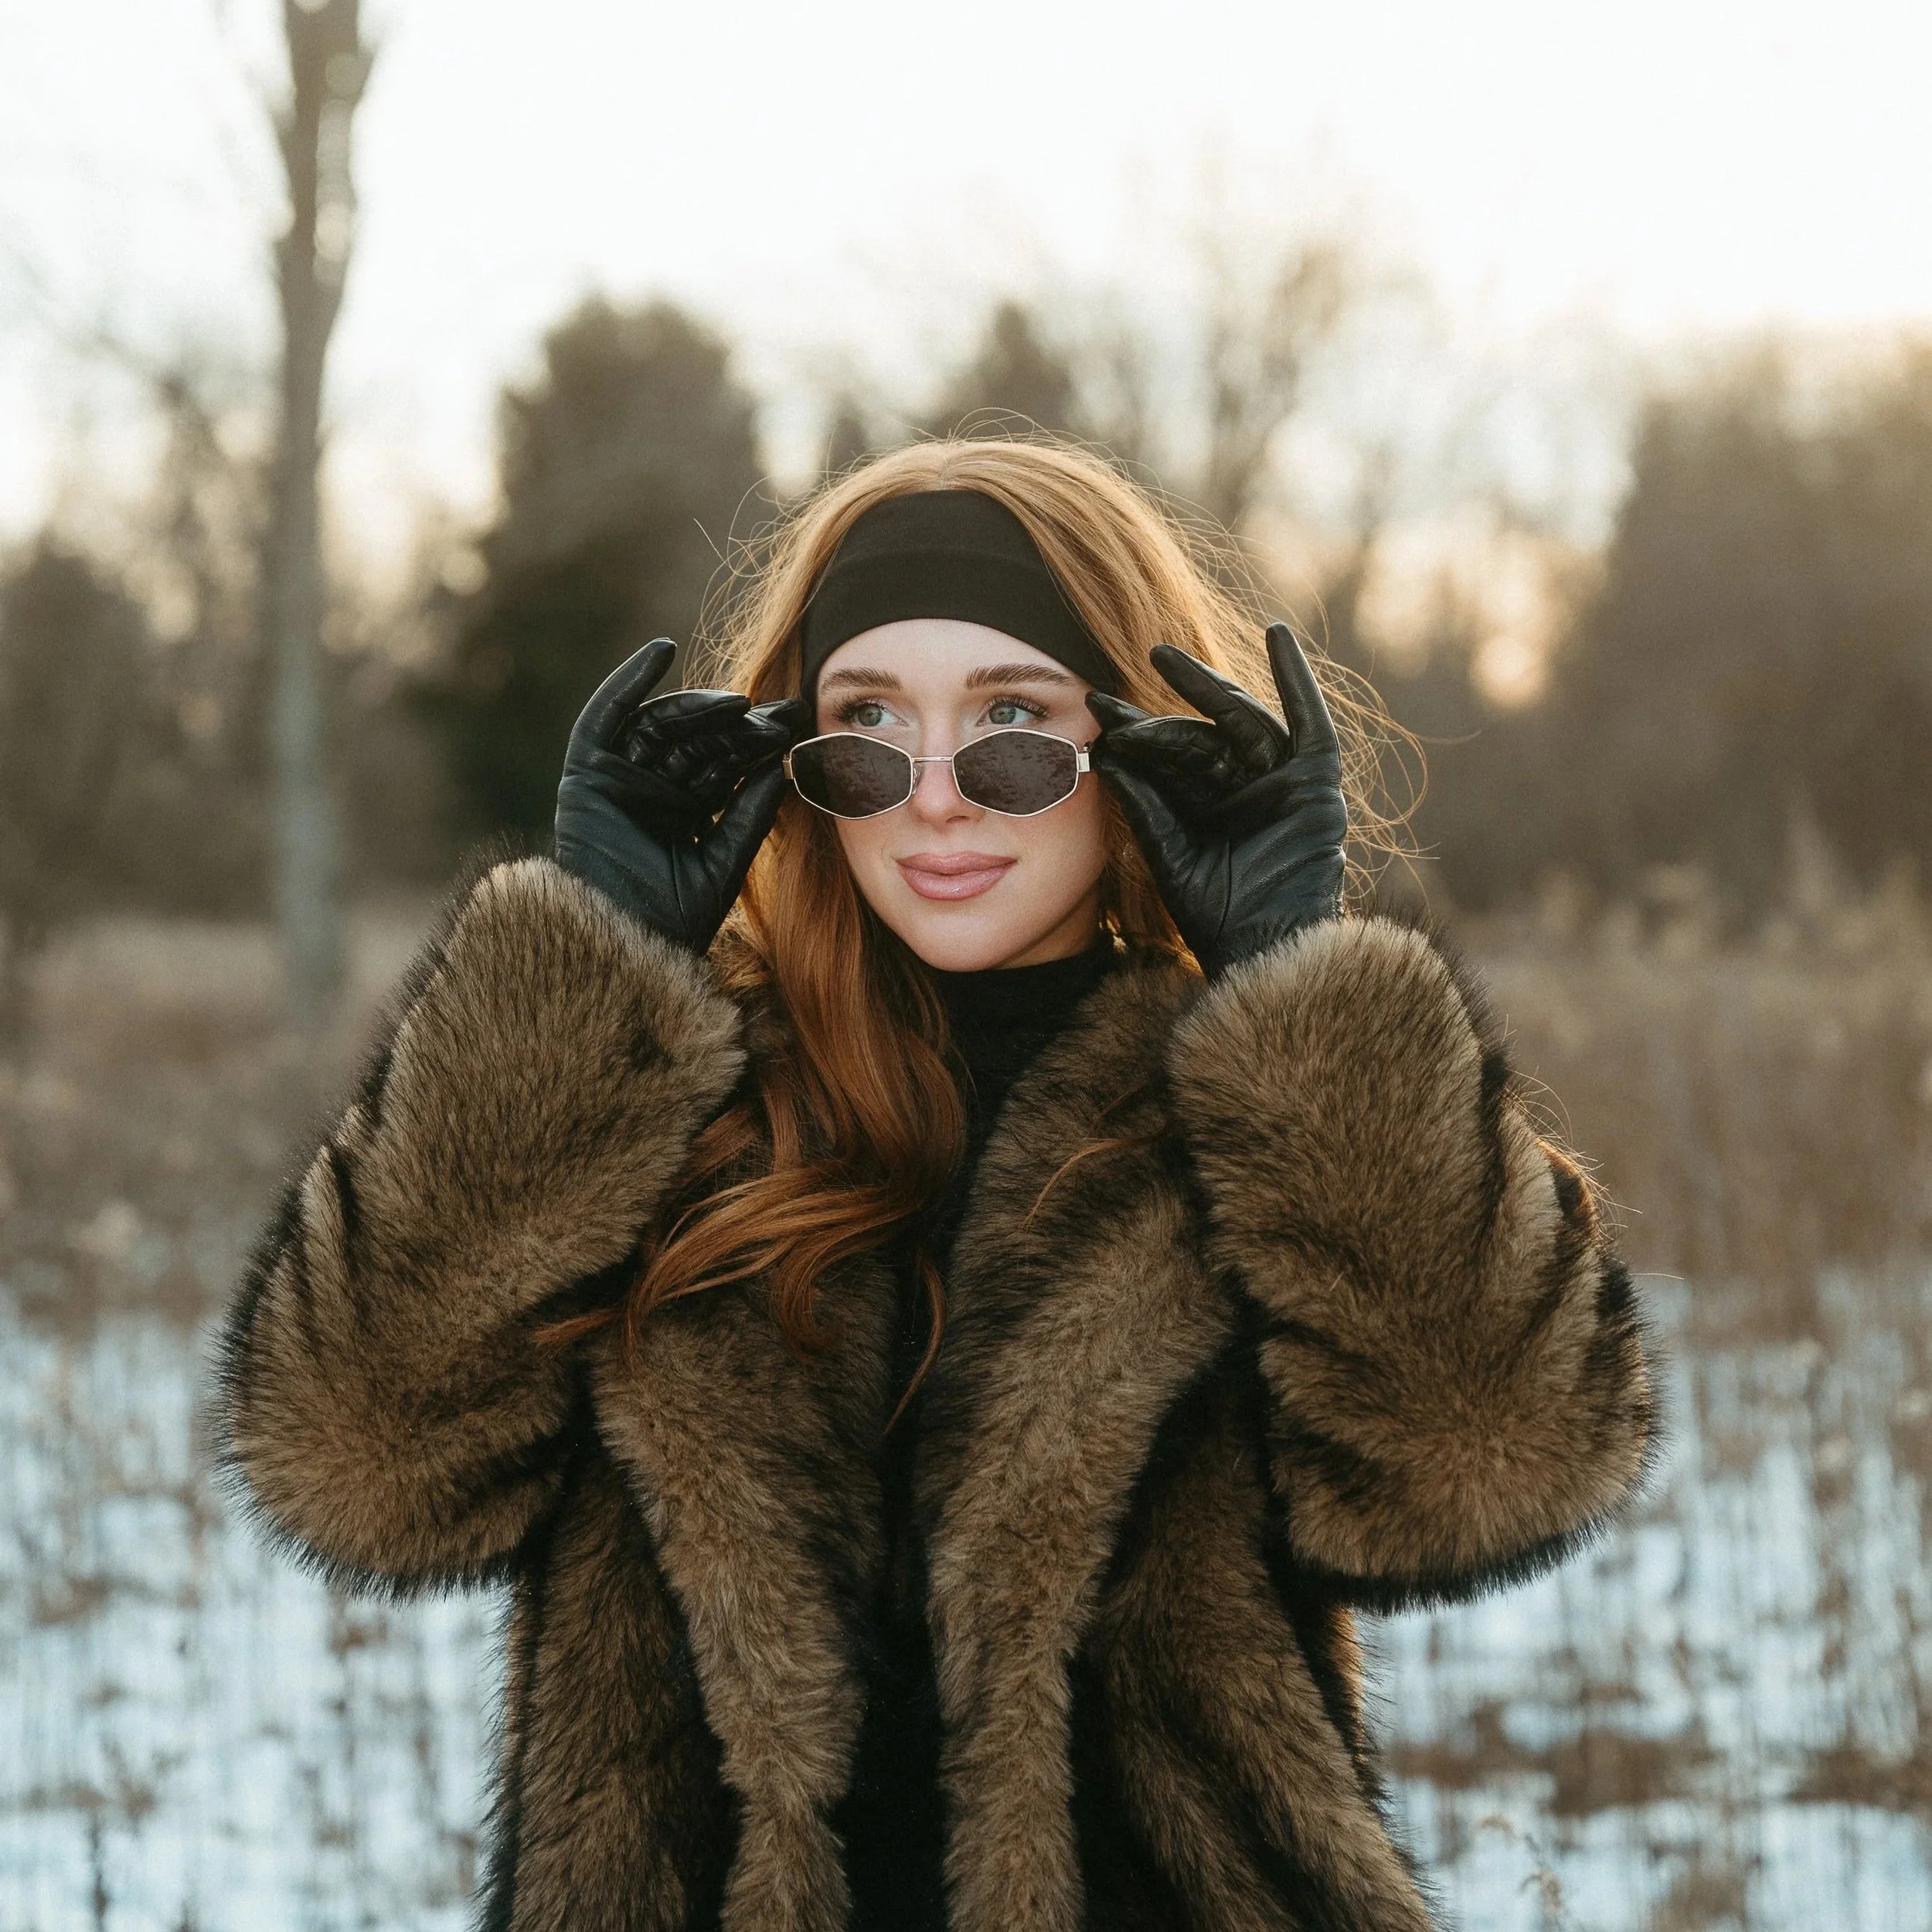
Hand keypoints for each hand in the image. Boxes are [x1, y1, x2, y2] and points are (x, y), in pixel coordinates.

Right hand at [552, 638, 810, 952]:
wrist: (625, 945)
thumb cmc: (675, 918)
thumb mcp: (725, 860)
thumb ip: (750, 814)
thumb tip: (784, 767)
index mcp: (689, 810)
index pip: (727, 763)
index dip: (758, 742)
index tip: (796, 723)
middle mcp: (655, 789)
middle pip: (697, 740)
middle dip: (735, 724)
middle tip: (776, 711)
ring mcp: (621, 778)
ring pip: (661, 726)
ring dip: (697, 708)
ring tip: (735, 703)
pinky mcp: (587, 772)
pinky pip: (606, 716)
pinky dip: (628, 681)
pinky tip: (660, 651)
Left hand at [1086, 623, 1346, 975]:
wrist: (1264, 951)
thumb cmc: (1216, 916)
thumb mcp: (1168, 852)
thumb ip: (1144, 803)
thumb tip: (1103, 751)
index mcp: (1206, 806)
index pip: (1167, 756)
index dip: (1133, 731)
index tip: (1092, 705)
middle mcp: (1242, 789)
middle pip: (1200, 733)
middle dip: (1162, 703)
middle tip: (1124, 670)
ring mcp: (1280, 783)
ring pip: (1241, 722)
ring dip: (1208, 686)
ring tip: (1165, 658)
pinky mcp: (1316, 783)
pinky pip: (1310, 722)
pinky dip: (1298, 679)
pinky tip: (1278, 635)